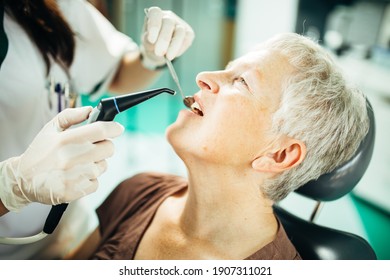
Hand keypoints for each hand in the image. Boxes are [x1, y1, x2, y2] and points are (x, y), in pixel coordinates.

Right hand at [0, 107, 123, 211]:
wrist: (23, 180)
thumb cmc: (41, 152)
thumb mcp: (50, 129)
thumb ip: (71, 116)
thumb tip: (91, 110)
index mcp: (66, 140)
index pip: (101, 130)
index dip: (114, 128)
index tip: (117, 129)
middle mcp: (72, 157)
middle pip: (109, 148)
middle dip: (104, 146)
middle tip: (92, 148)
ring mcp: (75, 176)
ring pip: (103, 166)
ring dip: (96, 163)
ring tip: (78, 164)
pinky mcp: (76, 191)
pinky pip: (96, 182)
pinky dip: (89, 179)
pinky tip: (75, 176)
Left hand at [140, 6, 194, 69]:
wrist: (158, 53)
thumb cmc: (151, 45)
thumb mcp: (146, 44)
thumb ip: (148, 42)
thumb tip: (155, 43)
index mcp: (155, 15)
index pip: (155, 13)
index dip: (154, 25)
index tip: (151, 40)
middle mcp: (168, 17)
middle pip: (169, 22)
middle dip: (164, 39)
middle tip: (159, 52)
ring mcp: (179, 24)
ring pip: (180, 31)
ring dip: (174, 45)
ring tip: (168, 56)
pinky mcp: (188, 33)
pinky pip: (187, 40)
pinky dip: (180, 49)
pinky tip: (174, 54)